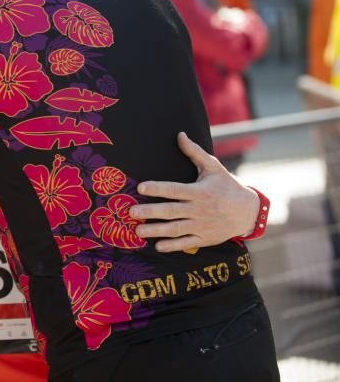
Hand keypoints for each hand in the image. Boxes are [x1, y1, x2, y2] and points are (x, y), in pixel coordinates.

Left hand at [129, 132, 259, 252]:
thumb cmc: (226, 186)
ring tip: (138, 231)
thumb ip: (194, 152)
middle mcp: (199, 209)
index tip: (140, 187)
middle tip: (131, 212)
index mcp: (199, 191)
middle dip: (150, 212)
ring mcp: (202, 225)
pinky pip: (187, 243)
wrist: (248, 211)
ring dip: (156, 230)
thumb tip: (180, 135)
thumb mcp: (213, 167)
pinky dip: (173, 246)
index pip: (175, 190)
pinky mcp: (205, 238)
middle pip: (171, 211)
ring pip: (176, 229)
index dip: (158, 188)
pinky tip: (158, 246)